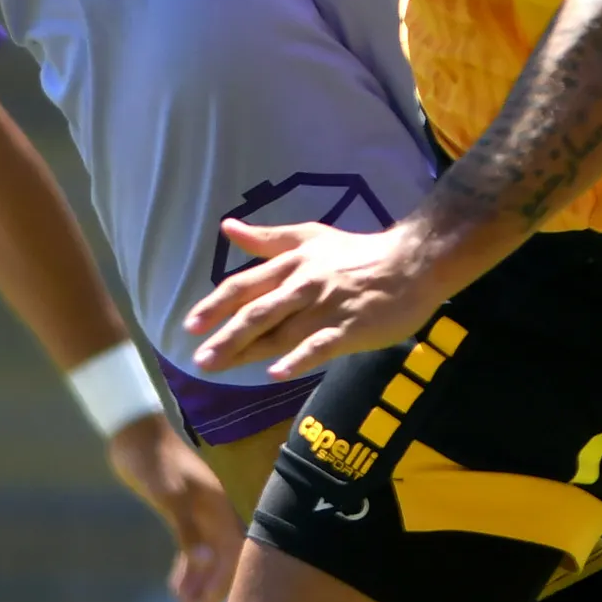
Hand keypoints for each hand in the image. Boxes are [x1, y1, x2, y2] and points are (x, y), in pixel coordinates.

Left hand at [107, 413, 240, 601]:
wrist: (133, 431)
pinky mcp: (182, 510)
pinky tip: (176, 582)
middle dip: (211, 585)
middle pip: (222, 556)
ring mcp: (200, 510)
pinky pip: (191, 544)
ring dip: (197, 578)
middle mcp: (215, 510)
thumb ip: (187, 530)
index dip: (222, 581)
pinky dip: (186, 564)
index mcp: (218, 505)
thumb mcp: (168, 496)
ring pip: (206, 552)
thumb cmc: (151, 461)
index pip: (230, 552)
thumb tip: (206, 562)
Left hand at [184, 218, 447, 379]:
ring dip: (247, 351)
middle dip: (224, 337)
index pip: (244, 286)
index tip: (189, 326)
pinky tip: (276, 373)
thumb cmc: (358, 252)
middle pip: (256, 312)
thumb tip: (228, 228)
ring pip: (280, 332)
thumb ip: (268, 238)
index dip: (215, 306)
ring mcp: (326, 307)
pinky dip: (297, 359)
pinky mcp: (350, 328)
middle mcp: (302, 285)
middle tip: (198, 360)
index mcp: (291, 264)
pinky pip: (319, 345)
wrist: (412, 263)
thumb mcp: (310, 236)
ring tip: (220, 368)